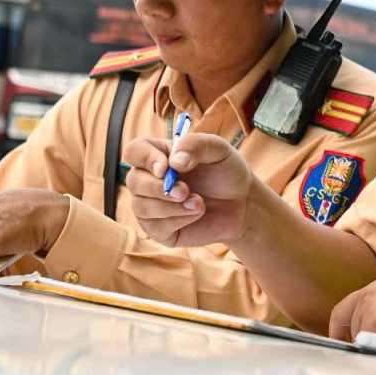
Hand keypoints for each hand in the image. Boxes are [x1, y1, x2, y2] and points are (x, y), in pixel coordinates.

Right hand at [122, 132, 256, 246]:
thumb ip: (195, 145)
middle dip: (158, 188)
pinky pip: (155, 227)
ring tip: (199, 203)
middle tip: (185, 190)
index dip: (145, 158)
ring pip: (141, 206)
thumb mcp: (218, 150)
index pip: (135, 151)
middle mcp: (148, 179)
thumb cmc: (226, 172)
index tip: (166, 168)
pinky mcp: (159, 229)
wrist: (242, 203)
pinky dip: (178, 220)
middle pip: (133, 181)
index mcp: (158, 155)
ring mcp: (151, 205)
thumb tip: (173, 162)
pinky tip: (196, 213)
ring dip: (171, 206)